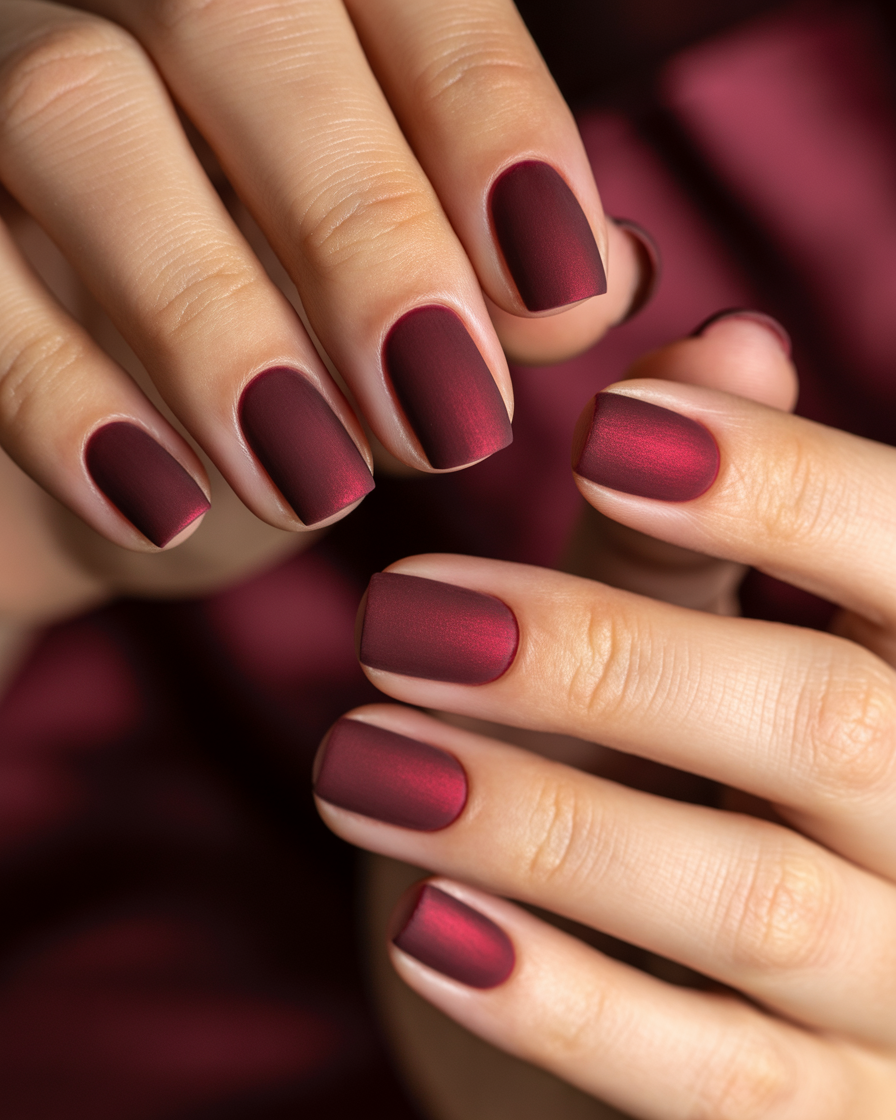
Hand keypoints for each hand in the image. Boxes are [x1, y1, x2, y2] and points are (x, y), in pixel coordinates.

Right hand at [0, 0, 648, 561]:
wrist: (108, 459)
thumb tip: (609, 277)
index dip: (489, 117)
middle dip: (359, 223)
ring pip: (72, 108)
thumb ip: (506, 295)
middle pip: (235, 10)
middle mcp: (134, 0)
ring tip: (313, 480)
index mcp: (295, 8)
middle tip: (445, 414)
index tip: (559, 279)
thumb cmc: (286, 378)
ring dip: (211, 315)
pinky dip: (66, 395)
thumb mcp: (408, 343)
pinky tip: (166, 502)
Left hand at [314, 315, 895, 1117]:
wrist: (675, 1007)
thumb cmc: (677, 787)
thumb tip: (723, 335)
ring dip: (537, 820)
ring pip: (754, 904)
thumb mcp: (688, 649)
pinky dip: (559, 1000)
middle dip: (599, 655)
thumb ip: (697, 525)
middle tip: (399, 613)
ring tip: (360, 760)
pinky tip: (426, 925)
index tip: (607, 429)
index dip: (780, 483)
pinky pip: (711, 1083)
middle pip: (829, 721)